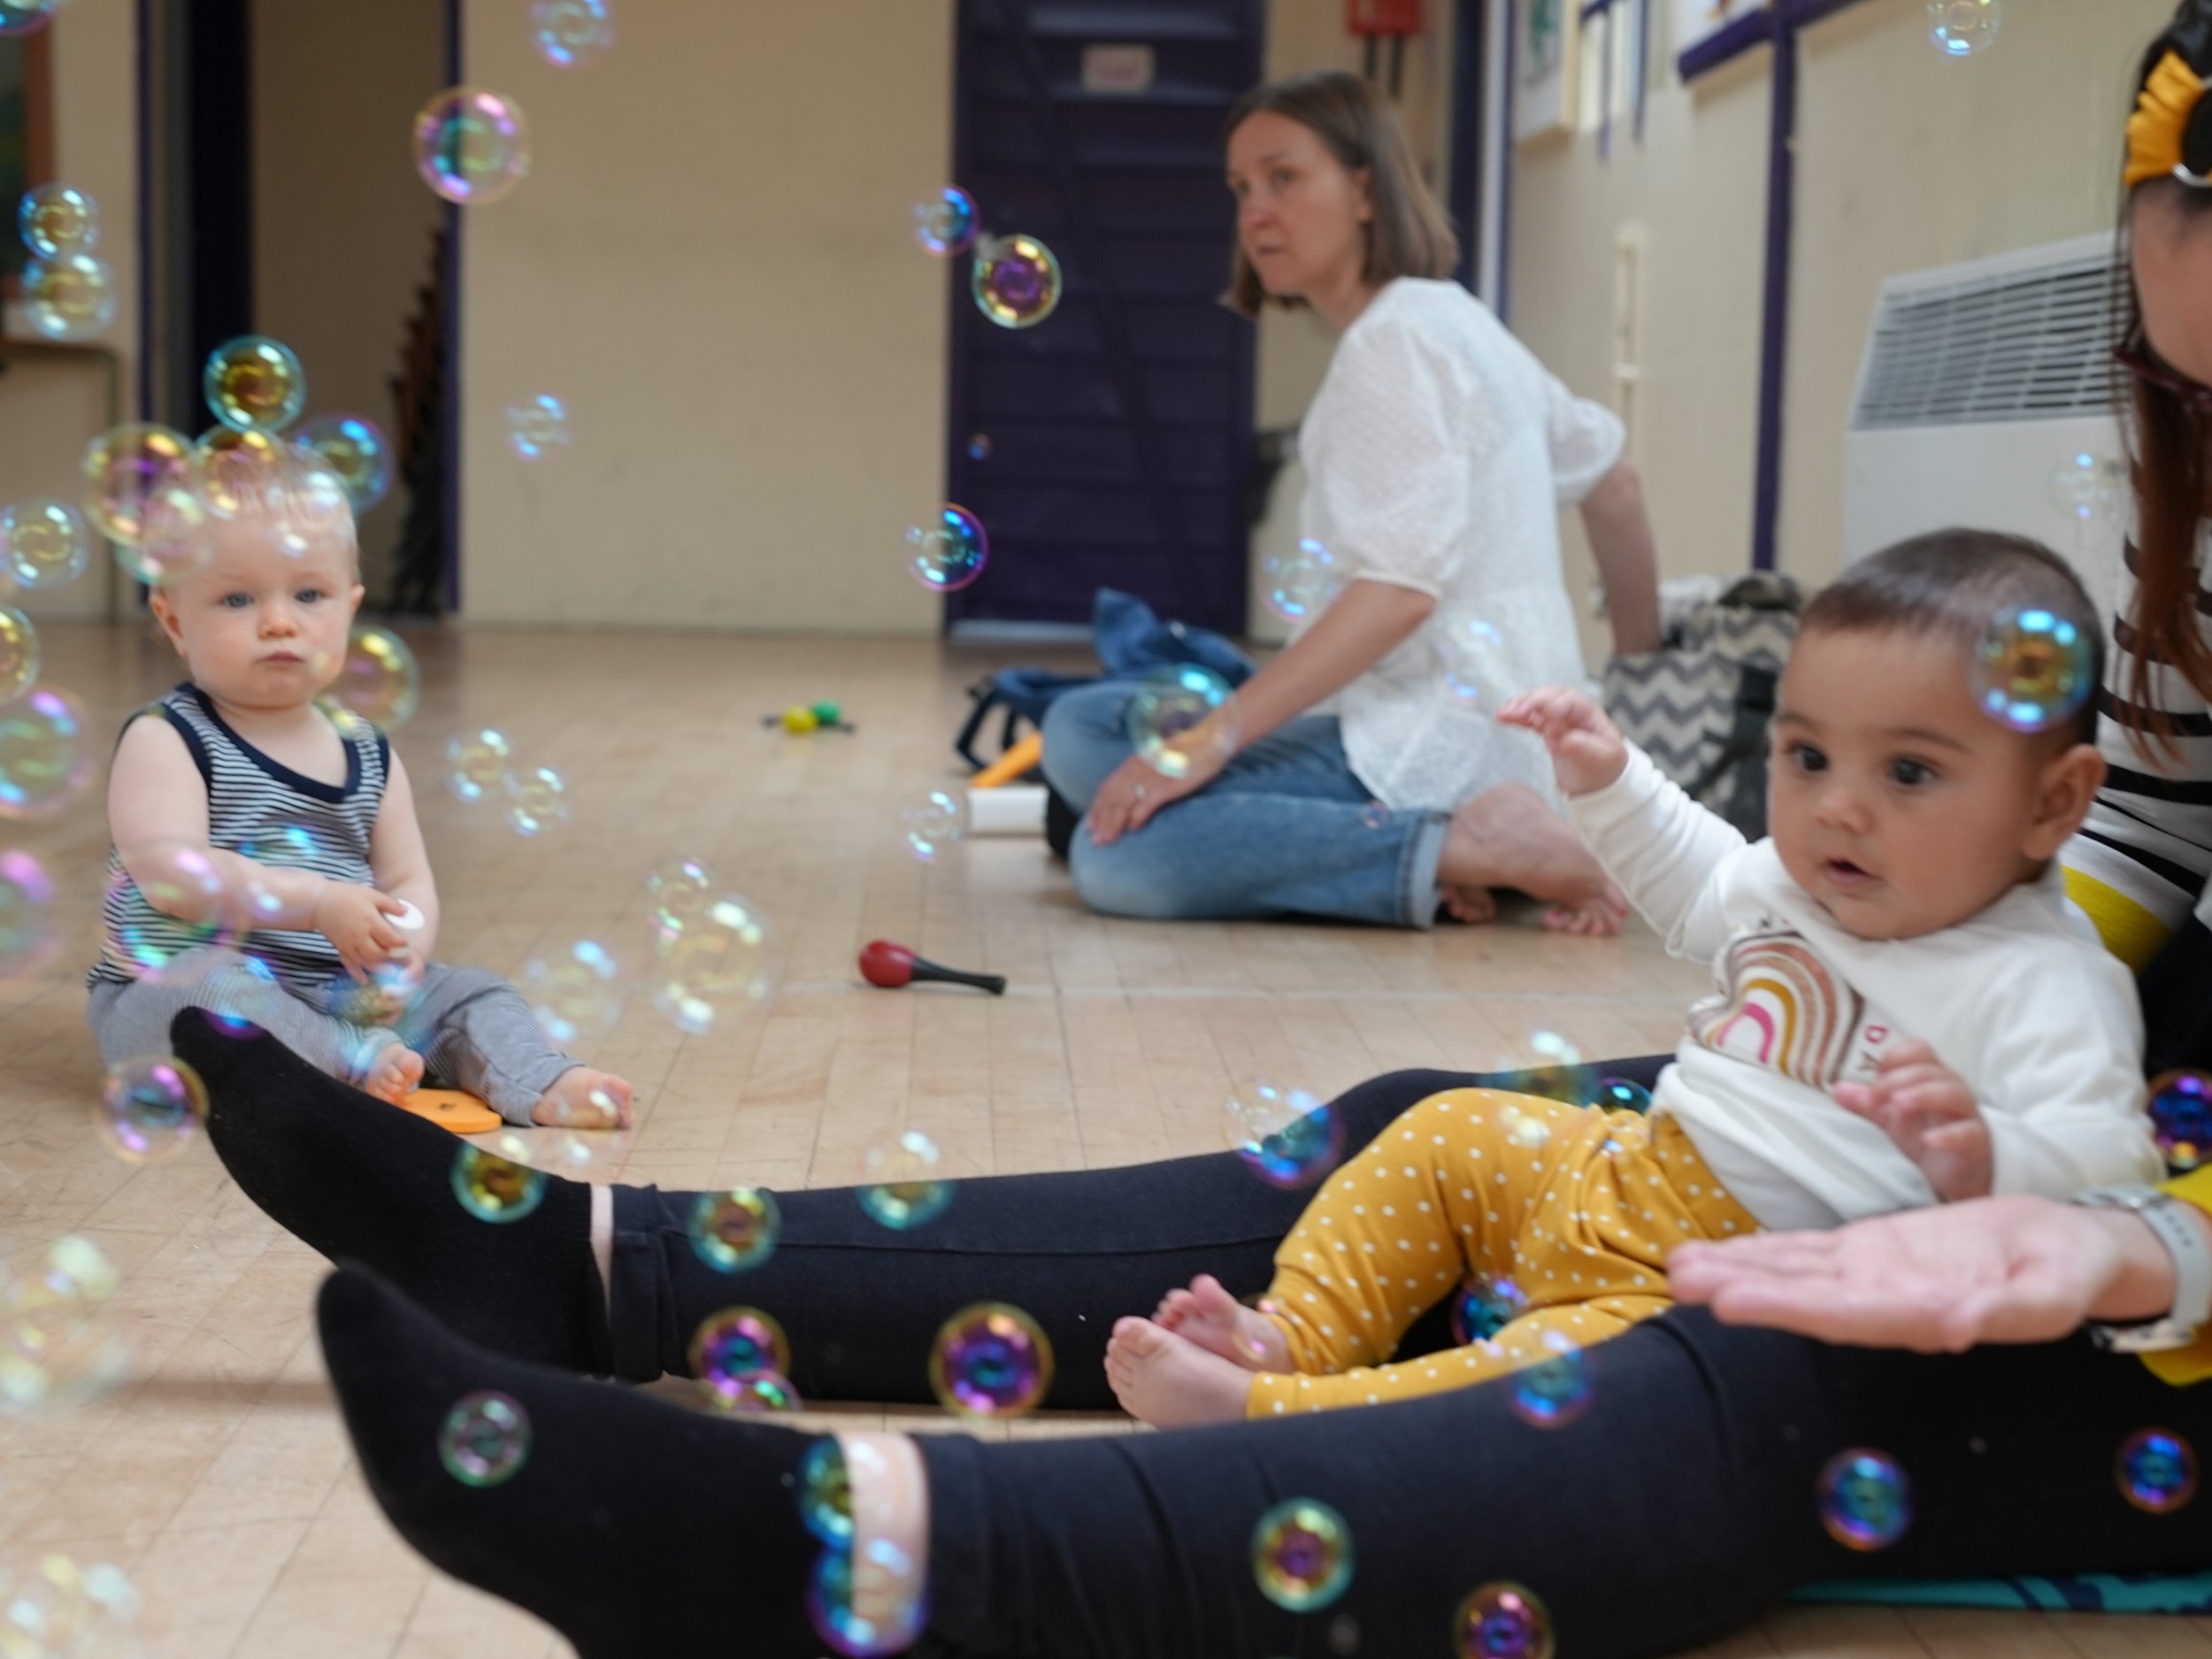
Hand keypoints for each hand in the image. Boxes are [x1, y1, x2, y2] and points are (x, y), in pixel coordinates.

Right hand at [312, 882, 410, 981]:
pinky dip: (358, 973)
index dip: (400, 943)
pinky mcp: (340, 948)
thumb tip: (406, 911)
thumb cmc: (345, 895)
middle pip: (378, 953)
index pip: (389, 938)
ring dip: (378, 966)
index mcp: (369, 921)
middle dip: (390, 956)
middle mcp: (359, 936)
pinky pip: (350, 964)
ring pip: (366, 961)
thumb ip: (389, 904)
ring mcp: (348, 944)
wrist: (317, 903)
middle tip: (397, 954)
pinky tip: (365, 980)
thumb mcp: (371, 895)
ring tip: (388, 967)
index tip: (406, 943)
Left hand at [1086, 742, 1228, 846]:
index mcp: (1132, 764)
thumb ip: (1141, 775)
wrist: (1207, 741)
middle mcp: (1137, 769)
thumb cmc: (1184, 754)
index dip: (1097, 808)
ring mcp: (1151, 777)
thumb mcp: (1155, 761)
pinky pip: (1147, 803)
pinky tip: (1133, 829)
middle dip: (1102, 821)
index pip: (1107, 788)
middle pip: (1112, 798)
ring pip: (1125, 803)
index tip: (1090, 826)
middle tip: (1096, 841)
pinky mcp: (1167, 784)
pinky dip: (1138, 816)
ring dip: (1114, 823)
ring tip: (1109, 840)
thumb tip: (1131, 796)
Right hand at [1496, 687, 1628, 796]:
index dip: (1555, 712)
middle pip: (1551, 696)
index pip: (1569, 701)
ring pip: (1537, 704)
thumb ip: (1582, 747)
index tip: (1548, 733)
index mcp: (1590, 714)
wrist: (1600, 779)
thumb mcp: (1603, 758)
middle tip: (1514, 712)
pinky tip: (1502, 718)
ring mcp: (1559, 718)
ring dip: (1519, 706)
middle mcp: (1574, 711)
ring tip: (1502, 714)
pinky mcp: (1547, 728)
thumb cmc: (1606, 766)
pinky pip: (1529, 718)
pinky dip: (1516, 717)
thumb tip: (1558, 739)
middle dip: (1532, 702)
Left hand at [1670, 1195, 2160, 1351]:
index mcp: (1922, 1314)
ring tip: (1680, 1267)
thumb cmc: (2068, 1272)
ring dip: (1738, 1269)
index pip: (1842, 1313)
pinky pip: (1809, 1250)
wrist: (2069, 1251)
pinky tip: (1721, 1254)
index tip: (1731, 1302)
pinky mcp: (1871, 1249)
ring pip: (1794, 1272)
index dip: (1785, 1307)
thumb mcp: (2055, 1290)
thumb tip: (1958, 1326)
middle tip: (1681, 1279)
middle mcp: (1884, 1301)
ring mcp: (1873, 1276)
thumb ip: (2010, 1310)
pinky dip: (1764, 1251)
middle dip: (1741, 1286)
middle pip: (1801, 1295)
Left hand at [1833, 1039, 1992, 1201]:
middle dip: (1900, 1078)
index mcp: (1929, 1078)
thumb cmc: (1922, 1138)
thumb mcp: (1889, 1120)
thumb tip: (1837, 1090)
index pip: (1918, 1051)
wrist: (1952, 1178)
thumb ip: (1866, 1104)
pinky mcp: (1977, 1143)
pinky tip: (1929, 1140)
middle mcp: (1950, 1090)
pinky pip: (1969, 1133)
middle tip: (1876, 1096)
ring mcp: (1967, 1115)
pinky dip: (1948, 1135)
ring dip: (1924, 1094)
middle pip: (1932, 1070)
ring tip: (1899, 1104)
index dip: (1895, 1058)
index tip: (1873, 1080)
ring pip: (1954, 1093)